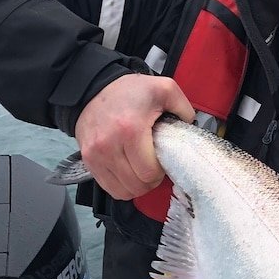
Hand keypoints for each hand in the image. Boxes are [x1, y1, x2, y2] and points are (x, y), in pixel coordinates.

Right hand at [74, 74, 193, 199]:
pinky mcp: (88, 161)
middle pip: (137, 185)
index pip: (149, 173)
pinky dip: (121, 186)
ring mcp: (95, 155)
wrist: (93, 88)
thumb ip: (183, 108)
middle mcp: (108, 145)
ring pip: (123, 191)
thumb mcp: (164, 89)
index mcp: (130, 130)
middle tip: (153, 167)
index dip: (160, 172)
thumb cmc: (130, 91)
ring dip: (136, 186)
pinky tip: (127, 172)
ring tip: (140, 170)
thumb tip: (190, 127)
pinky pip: (108, 188)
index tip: (161, 160)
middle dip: (150, 180)